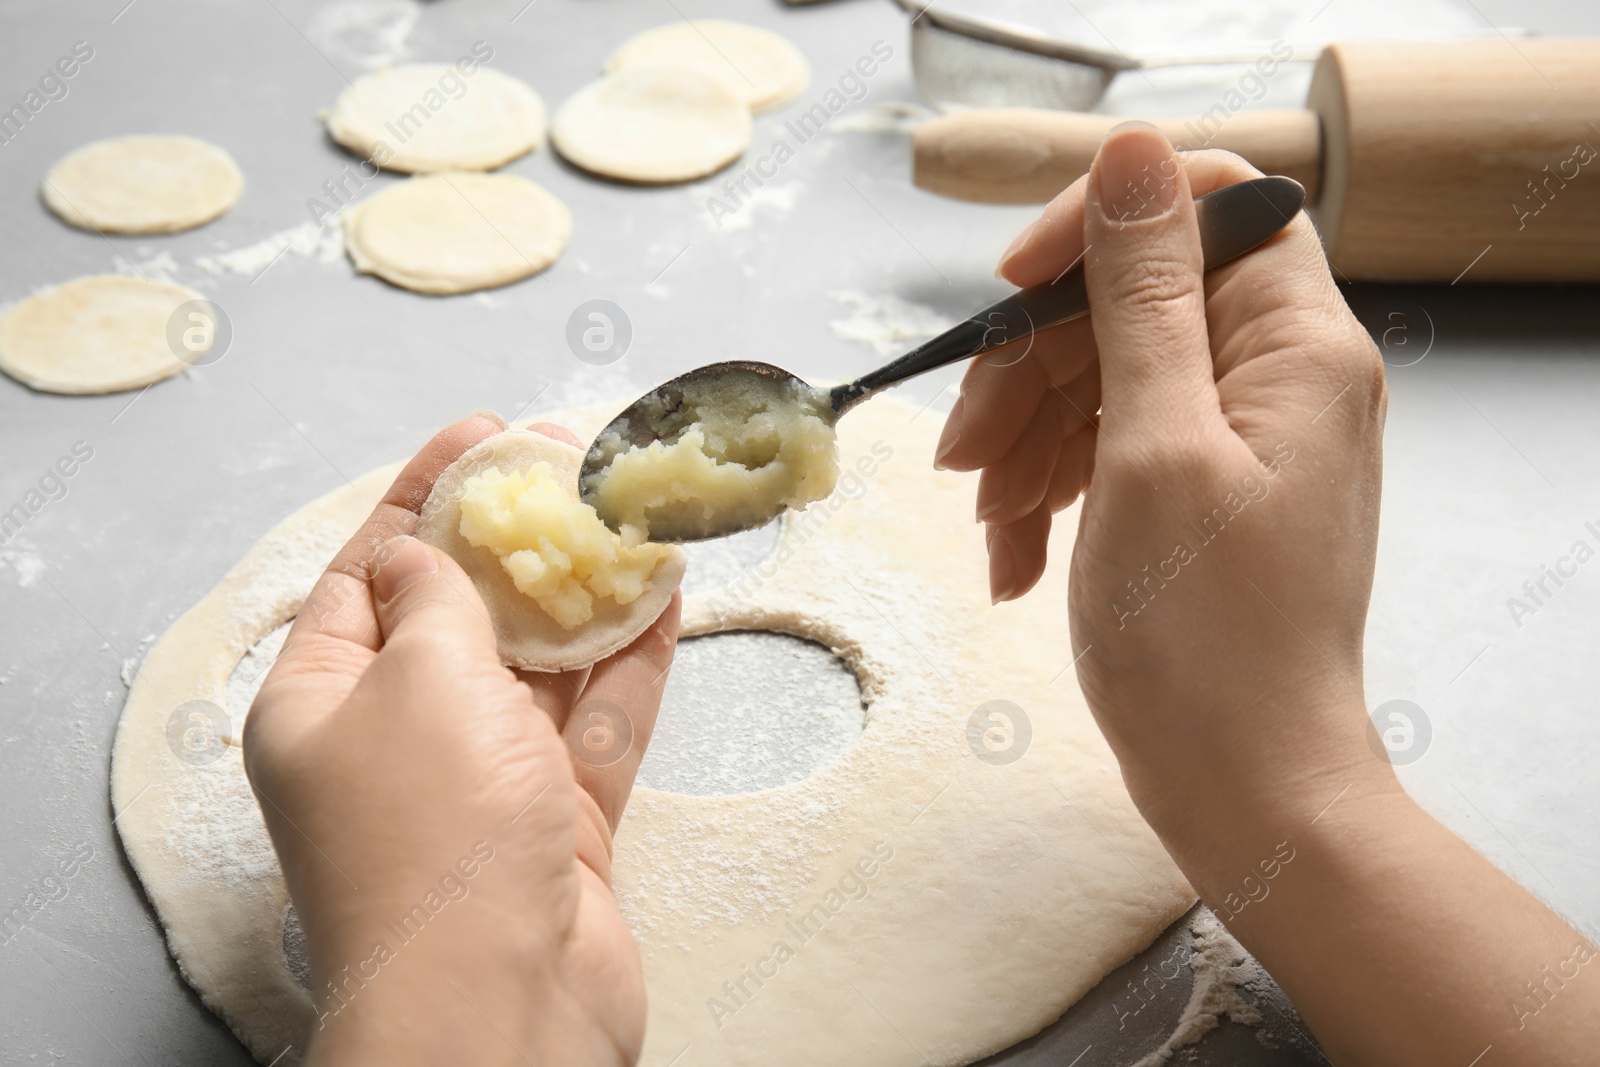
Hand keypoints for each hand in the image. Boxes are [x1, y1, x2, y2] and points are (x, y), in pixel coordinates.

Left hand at [243, 414, 679, 1066]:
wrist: (497, 1005)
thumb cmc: (432, 837)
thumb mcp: (417, 681)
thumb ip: (435, 602)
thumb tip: (421, 555)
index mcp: (323, 703)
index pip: (369, 573)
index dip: (424, 497)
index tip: (483, 435)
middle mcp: (398, 740)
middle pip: (461, 613)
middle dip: (516, 536)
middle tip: (573, 464)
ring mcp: (484, 783)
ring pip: (541, 665)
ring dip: (586, 594)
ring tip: (629, 514)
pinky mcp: (558, 822)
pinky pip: (597, 722)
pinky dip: (630, 663)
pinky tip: (662, 599)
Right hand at [939, 125, 1599, 1066]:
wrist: (1245, 787)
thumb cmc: (1208, 638)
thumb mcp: (1156, 447)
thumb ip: (1142, 292)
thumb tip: (1136, 148)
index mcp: (1295, 345)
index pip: (1201, 204)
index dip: (1096, 226)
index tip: (1007, 290)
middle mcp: (1275, 375)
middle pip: (1127, 302)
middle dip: (1031, 369)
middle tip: (964, 455)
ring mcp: (1233, 436)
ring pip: (1100, 377)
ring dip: (1024, 441)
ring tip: (986, 522)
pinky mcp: (1195, 491)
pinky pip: (1106, 446)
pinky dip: (1048, 489)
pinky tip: (1012, 557)